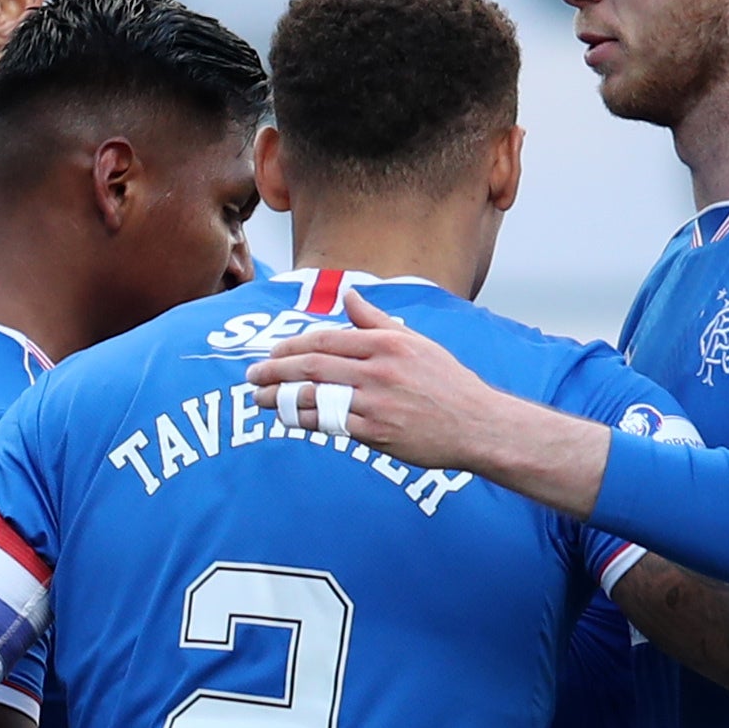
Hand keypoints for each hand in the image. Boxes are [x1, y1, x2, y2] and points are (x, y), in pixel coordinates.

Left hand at [239, 292, 516, 470]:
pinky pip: (330, 425)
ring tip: (260, 399)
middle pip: (312, 366)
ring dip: (281, 398)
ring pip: (315, 397)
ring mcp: (376, 402)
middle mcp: (379, 370)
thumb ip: (376, 321)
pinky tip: (288, 419)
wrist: (476, 424)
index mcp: (387, 343)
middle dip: (275, 371)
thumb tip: (350, 295)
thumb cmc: (447, 383)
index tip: (272, 354)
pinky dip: (304, 421)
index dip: (292, 346)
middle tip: (252, 375)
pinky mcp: (375, 432)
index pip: (326, 339)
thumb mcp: (416, 342)